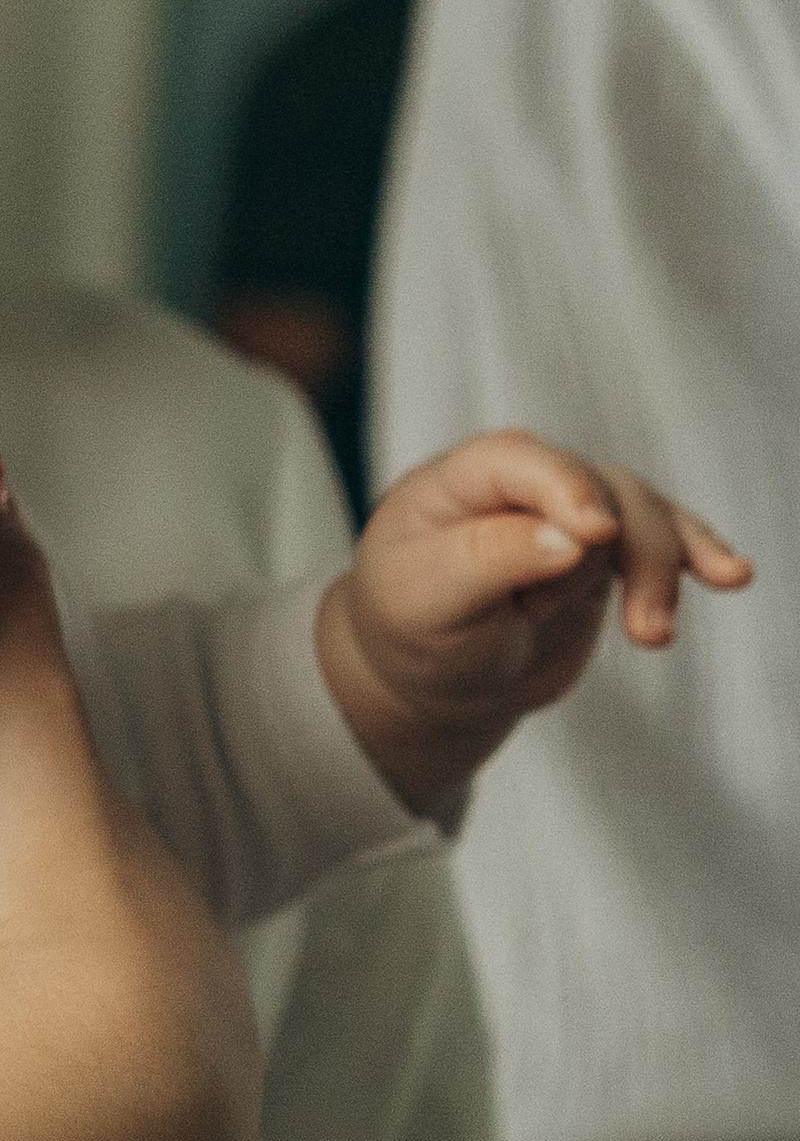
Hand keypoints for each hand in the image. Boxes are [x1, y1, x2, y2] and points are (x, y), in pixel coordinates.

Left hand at [319, 428, 750, 821]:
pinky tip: (731, 575)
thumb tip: (573, 539)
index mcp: (462, 478)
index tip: (596, 533)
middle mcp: (522, 484)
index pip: (522, 462)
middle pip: (598, 489)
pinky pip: (659, 542)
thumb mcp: (425, 598)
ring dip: (658, 570)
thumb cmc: (409, 626)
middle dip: (620, 552)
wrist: (428, 678)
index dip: (565, 488)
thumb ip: (491, 559)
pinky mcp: (603, 556)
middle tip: (622, 628)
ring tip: (652, 636)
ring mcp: (568, 516)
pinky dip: (692, 556)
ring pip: (640, 515)